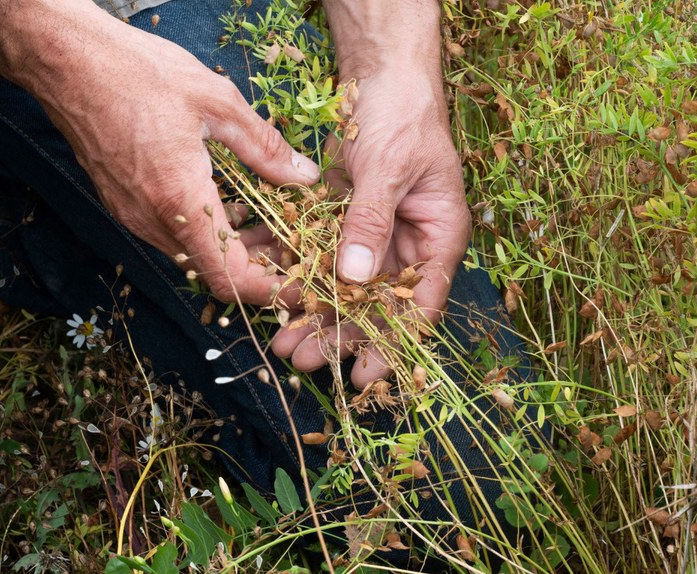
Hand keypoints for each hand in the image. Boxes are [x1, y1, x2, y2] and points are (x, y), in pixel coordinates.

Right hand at [12, 7, 320, 304]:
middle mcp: (151, 219)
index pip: (229, 277)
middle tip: (295, 243)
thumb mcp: (217, 102)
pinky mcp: (122, 205)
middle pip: (214, 272)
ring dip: (232, 248)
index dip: (269, 290)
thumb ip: (263, 147)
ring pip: (193, 254)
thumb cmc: (137, 73)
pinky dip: (205, 231)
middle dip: (259, 266)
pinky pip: (171, 234)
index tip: (299, 283)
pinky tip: (228, 203)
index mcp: (179, 199)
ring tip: (269, 221)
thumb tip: (303, 176)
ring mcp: (132, 215)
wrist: (66, 61)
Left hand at [270, 69, 470, 388]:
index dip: (393, 347)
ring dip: (308, 311)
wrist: (383, 74)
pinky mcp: (340, 219)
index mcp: (436, 238)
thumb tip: (355, 279)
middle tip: (300, 359)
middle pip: (372, 305)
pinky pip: (313, 251)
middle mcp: (404, 244)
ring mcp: (371, 233)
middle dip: (336, 334)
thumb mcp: (389, 168)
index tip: (364, 377)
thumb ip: (371, 221)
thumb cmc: (403, 114)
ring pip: (339, 286)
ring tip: (277, 338)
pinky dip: (288, 264)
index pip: (419, 308)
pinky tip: (260, 280)